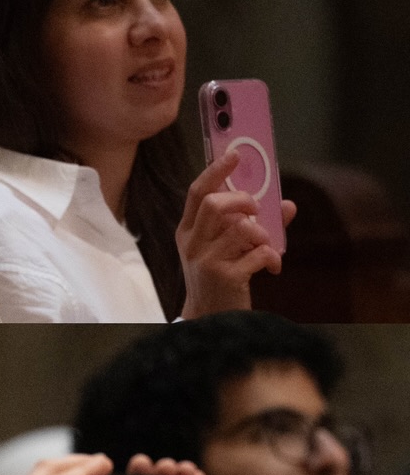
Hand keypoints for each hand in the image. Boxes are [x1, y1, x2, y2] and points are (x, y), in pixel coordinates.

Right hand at [178, 149, 296, 315]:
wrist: (210, 321)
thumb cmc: (219, 280)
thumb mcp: (225, 250)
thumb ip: (251, 225)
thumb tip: (288, 206)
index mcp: (188, 232)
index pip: (197, 192)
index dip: (216, 170)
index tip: (235, 154)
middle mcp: (193, 244)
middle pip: (215, 204)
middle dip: (243, 201)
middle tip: (256, 209)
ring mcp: (207, 261)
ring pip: (241, 228)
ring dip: (262, 233)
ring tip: (266, 246)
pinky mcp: (225, 277)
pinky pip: (257, 253)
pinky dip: (272, 257)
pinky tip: (273, 267)